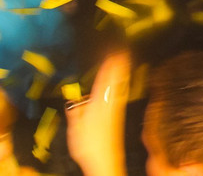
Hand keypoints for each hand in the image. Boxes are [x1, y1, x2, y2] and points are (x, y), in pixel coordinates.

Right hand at [66, 52, 129, 175]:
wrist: (105, 160)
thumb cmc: (88, 145)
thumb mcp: (76, 128)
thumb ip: (76, 111)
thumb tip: (72, 96)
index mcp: (99, 104)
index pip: (105, 80)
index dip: (109, 66)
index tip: (113, 52)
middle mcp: (110, 104)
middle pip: (115, 80)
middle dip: (118, 65)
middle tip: (122, 50)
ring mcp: (115, 109)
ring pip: (119, 85)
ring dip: (120, 72)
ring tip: (123, 59)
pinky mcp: (117, 115)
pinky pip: (119, 93)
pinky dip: (120, 83)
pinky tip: (121, 81)